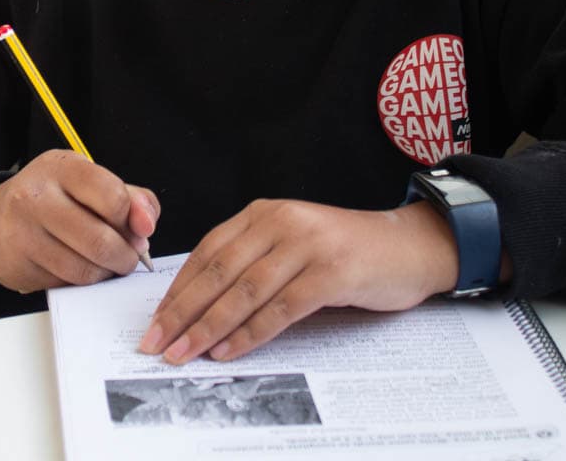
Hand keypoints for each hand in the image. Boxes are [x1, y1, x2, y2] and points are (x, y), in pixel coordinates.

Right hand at [0, 149, 157, 293]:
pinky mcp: (20, 264)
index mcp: (62, 167)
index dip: (134, 220)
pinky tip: (81, 268)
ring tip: (106, 262)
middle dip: (126, 256)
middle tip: (129, 256)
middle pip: (101, 240)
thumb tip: (147, 225)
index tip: (140, 229)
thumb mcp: (91, 185)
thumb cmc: (55, 201)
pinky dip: (85, 283)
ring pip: (85, 269)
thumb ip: (132, 199)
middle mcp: (37, 195)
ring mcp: (25, 231)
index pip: (112, 196)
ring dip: (106, 273)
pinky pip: (68, 284)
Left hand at [138, 199, 460, 363]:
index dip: (178, 289)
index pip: (208, 253)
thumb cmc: (345, 252)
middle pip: (219, 272)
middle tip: (157, 343)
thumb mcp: (291, 244)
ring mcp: (307, 245)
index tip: (155, 320)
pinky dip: (251, 333)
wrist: (410, 247)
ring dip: (209, 327)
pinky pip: (281, 308)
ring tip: (184, 353)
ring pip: (245, 291)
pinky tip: (229, 351)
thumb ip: (252, 261)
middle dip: (183, 312)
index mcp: (263, 213)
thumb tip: (199, 303)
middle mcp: (281, 223)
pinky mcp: (332, 272)